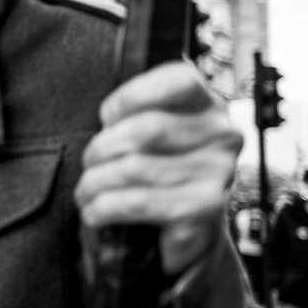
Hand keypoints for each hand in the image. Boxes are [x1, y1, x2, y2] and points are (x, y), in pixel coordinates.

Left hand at [75, 60, 241, 276]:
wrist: (190, 226)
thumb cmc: (160, 170)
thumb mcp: (150, 132)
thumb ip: (135, 114)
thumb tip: (105, 122)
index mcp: (207, 105)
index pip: (179, 81)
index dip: (131, 95)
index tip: (107, 116)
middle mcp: (221, 135)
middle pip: (146, 130)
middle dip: (101, 148)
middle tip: (89, 163)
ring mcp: (217, 173)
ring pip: (135, 169)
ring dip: (95, 182)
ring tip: (86, 191)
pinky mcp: (204, 209)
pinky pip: (138, 203)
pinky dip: (104, 208)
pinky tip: (94, 212)